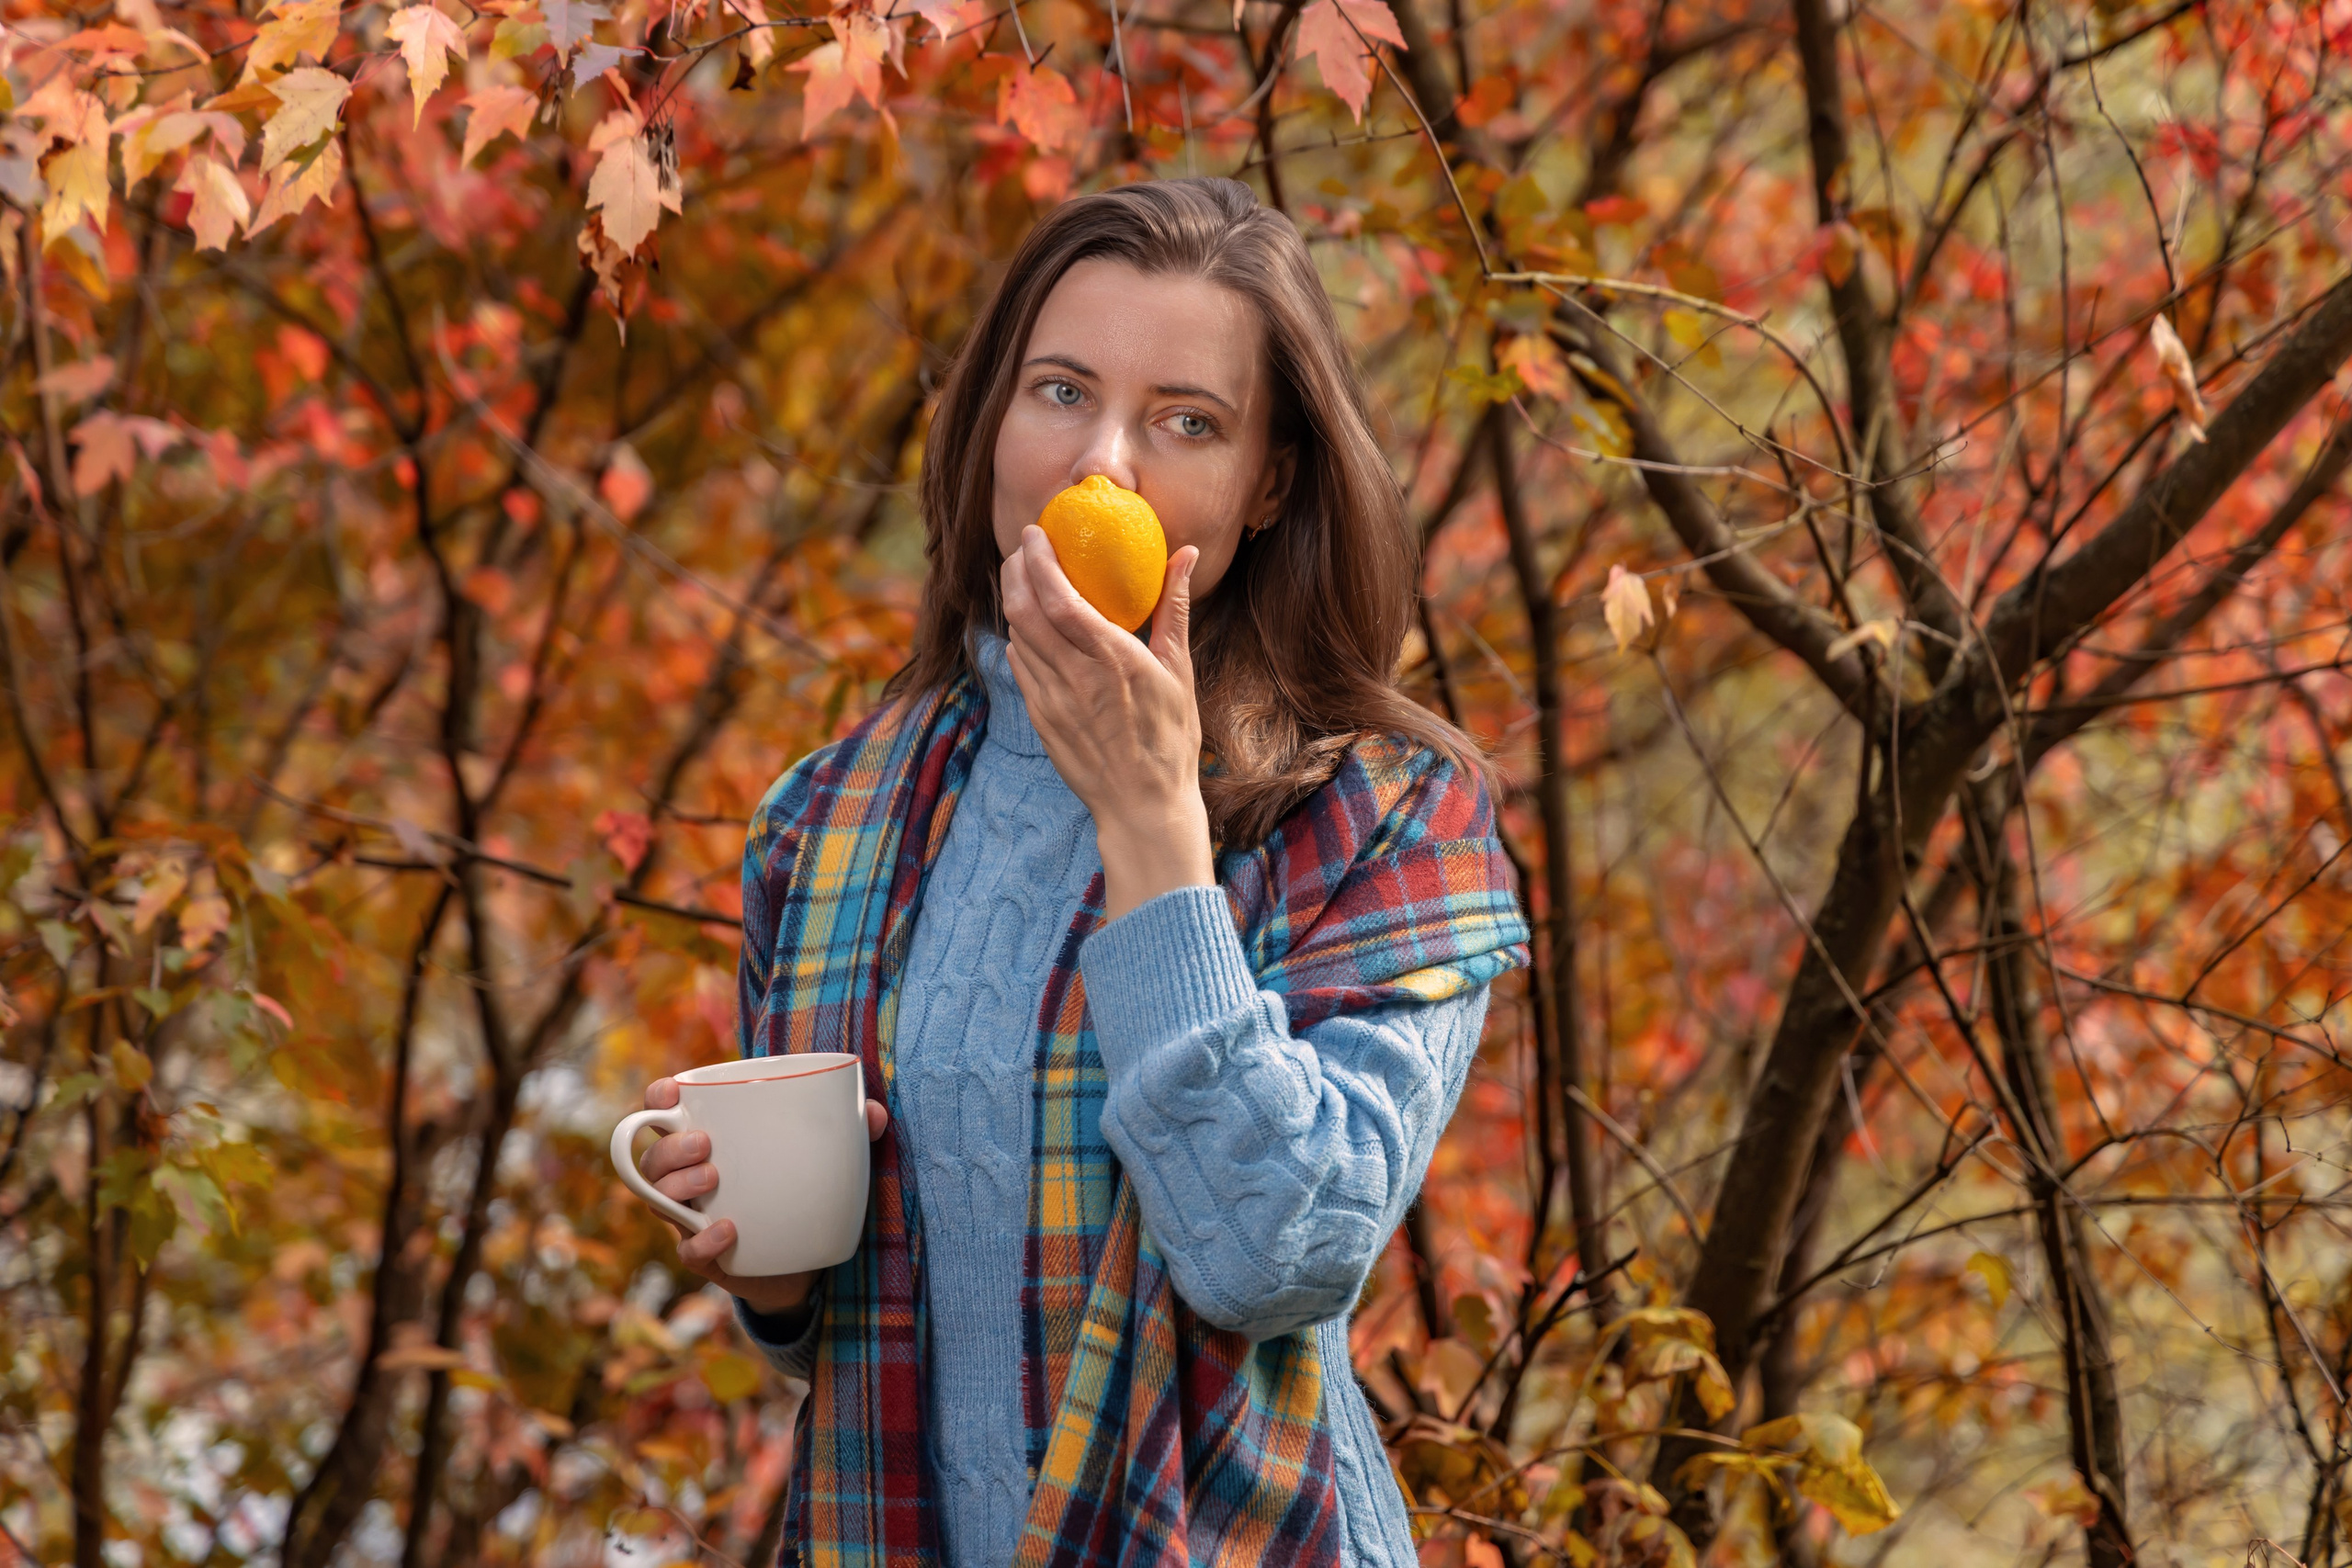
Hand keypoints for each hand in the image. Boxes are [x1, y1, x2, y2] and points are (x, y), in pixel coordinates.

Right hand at [636, 1075, 888, 1317]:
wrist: (803, 1261)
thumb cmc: (801, 1189)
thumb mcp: (825, 1159)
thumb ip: (849, 1133)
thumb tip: (874, 1112)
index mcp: (709, 1143)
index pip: (664, 1115)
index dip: (657, 1099)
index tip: (671, 1091)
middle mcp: (689, 1180)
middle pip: (651, 1159)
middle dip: (668, 1147)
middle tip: (705, 1144)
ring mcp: (693, 1221)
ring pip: (658, 1200)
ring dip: (678, 1186)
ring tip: (711, 1180)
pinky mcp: (707, 1259)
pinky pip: (688, 1252)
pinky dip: (702, 1240)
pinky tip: (728, 1229)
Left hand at [1000, 527, 1215, 920]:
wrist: (1143, 805)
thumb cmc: (1170, 738)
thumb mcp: (1180, 670)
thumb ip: (1175, 607)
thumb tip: (1187, 553)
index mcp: (1112, 659)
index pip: (1059, 598)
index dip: (1038, 560)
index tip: (1036, 533)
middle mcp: (1075, 677)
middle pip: (1023, 610)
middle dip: (1015, 571)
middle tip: (1024, 549)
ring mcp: (1051, 700)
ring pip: (1016, 636)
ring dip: (1015, 601)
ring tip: (1026, 581)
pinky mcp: (1041, 719)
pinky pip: (1020, 666)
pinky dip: (1020, 638)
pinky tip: (1034, 629)